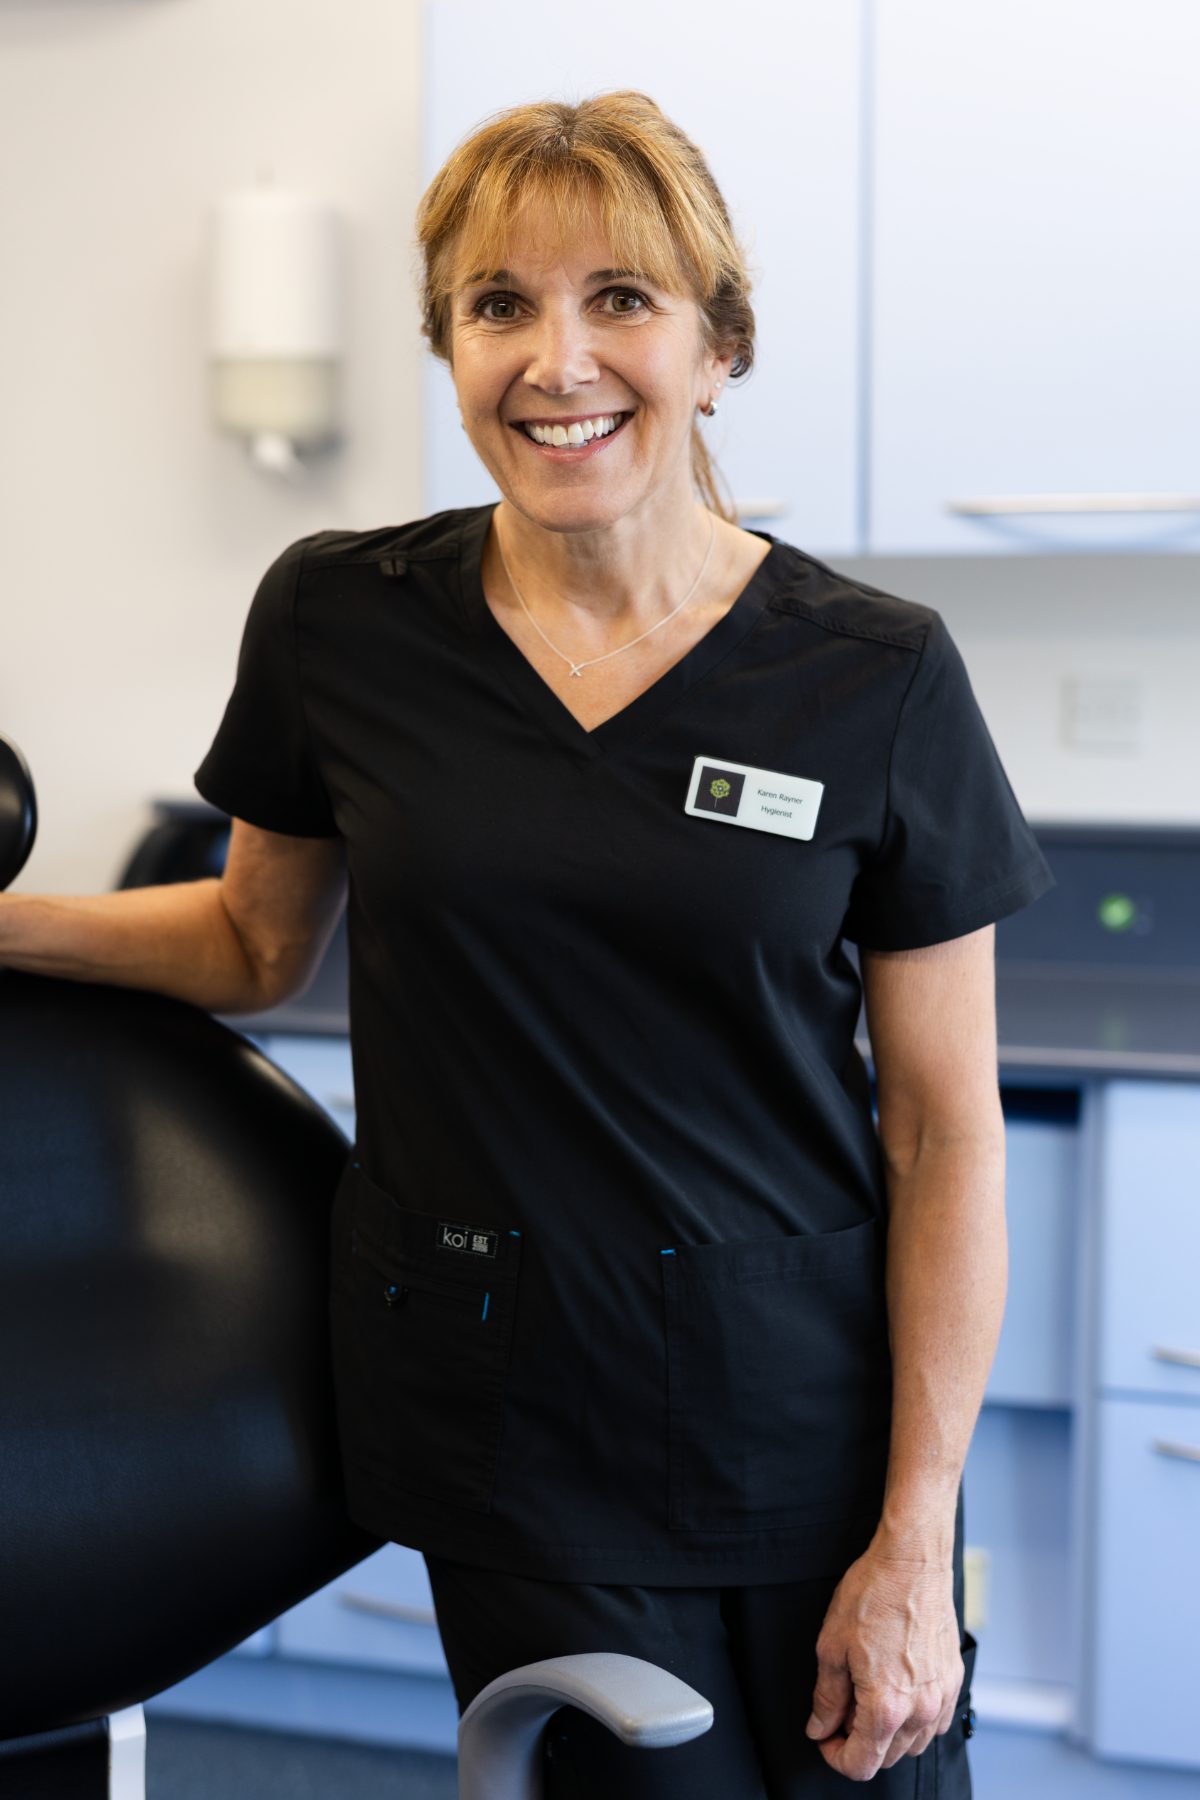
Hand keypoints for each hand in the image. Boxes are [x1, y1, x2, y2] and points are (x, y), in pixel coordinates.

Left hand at [804, 1543, 963, 1781]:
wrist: (913, 1561)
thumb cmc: (875, 1594)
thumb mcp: (832, 1646)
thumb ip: (826, 1697)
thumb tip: (820, 1727)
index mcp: (886, 1706)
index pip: (861, 1764)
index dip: (835, 1756)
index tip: (825, 1737)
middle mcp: (920, 1710)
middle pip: (886, 1758)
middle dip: (858, 1742)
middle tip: (840, 1709)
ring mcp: (941, 1696)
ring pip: (912, 1743)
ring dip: (887, 1733)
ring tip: (866, 1693)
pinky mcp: (953, 1679)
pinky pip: (934, 1721)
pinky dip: (913, 1719)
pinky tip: (895, 1689)